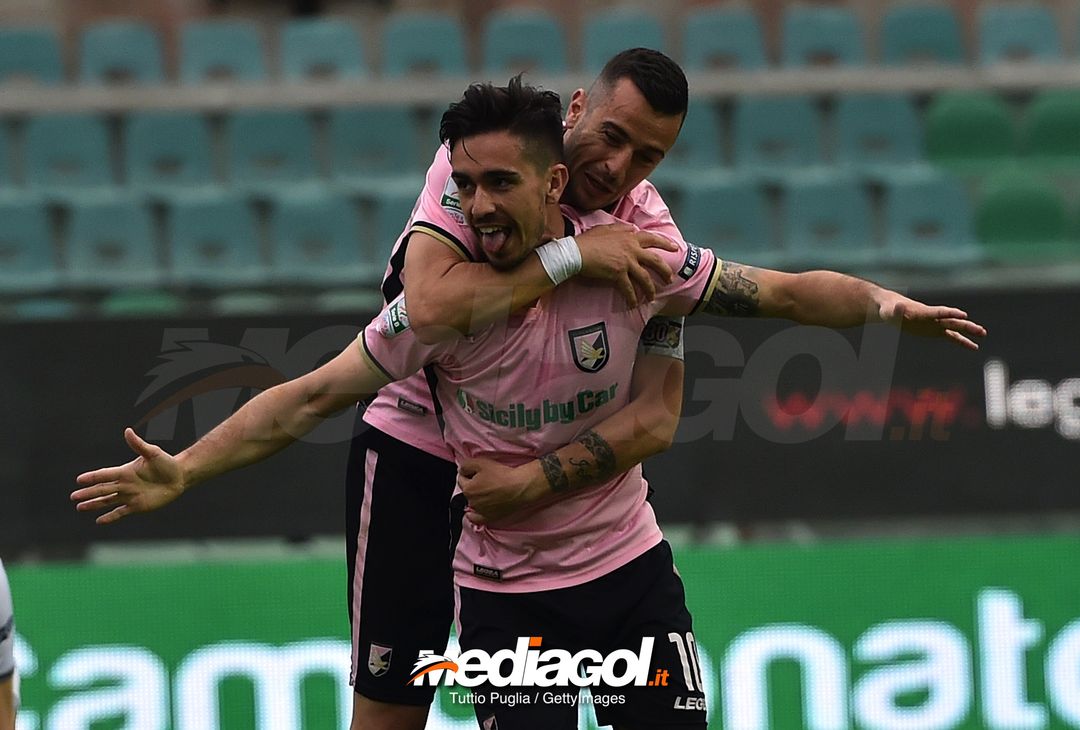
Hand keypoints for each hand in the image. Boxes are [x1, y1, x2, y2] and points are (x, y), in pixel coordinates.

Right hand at [71, 428, 185, 523]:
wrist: (179, 477)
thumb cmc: (166, 463)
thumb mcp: (153, 453)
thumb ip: (138, 444)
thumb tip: (127, 430)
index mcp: (125, 471)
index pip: (105, 475)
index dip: (92, 477)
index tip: (79, 480)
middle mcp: (124, 484)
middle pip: (102, 489)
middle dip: (88, 493)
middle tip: (73, 496)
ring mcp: (129, 496)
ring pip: (107, 501)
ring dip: (94, 504)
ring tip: (80, 507)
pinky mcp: (137, 506)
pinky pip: (120, 512)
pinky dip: (110, 517)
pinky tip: (99, 521)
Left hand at [457, 457, 544, 524]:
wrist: (519, 488)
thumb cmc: (502, 475)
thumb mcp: (481, 463)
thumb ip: (466, 465)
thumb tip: (461, 469)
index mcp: (468, 489)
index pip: (461, 478)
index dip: (469, 472)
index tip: (477, 470)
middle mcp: (471, 502)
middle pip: (467, 490)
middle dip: (472, 484)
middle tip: (485, 479)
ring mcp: (480, 511)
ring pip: (472, 502)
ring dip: (476, 496)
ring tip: (488, 491)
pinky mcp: (489, 518)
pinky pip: (475, 519)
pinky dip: (473, 515)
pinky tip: (474, 511)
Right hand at [575, 223, 676, 306]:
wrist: (577, 252)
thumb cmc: (588, 240)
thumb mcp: (606, 228)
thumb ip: (621, 228)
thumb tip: (631, 229)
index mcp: (630, 237)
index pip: (652, 238)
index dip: (665, 243)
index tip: (675, 248)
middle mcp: (632, 249)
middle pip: (655, 261)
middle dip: (664, 271)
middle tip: (670, 279)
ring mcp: (627, 263)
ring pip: (645, 278)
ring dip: (650, 289)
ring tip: (652, 297)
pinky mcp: (619, 275)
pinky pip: (629, 289)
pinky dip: (632, 298)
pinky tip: (633, 305)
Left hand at [877, 293, 986, 349]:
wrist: (892, 309)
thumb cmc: (889, 310)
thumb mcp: (890, 311)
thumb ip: (896, 310)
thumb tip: (898, 306)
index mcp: (924, 312)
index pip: (939, 312)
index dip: (950, 313)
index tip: (963, 314)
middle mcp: (933, 318)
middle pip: (952, 321)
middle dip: (966, 325)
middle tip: (980, 330)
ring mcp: (936, 324)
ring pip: (955, 328)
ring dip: (969, 332)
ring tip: (983, 334)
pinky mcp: (935, 331)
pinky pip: (951, 337)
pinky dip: (962, 342)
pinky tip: (973, 347)